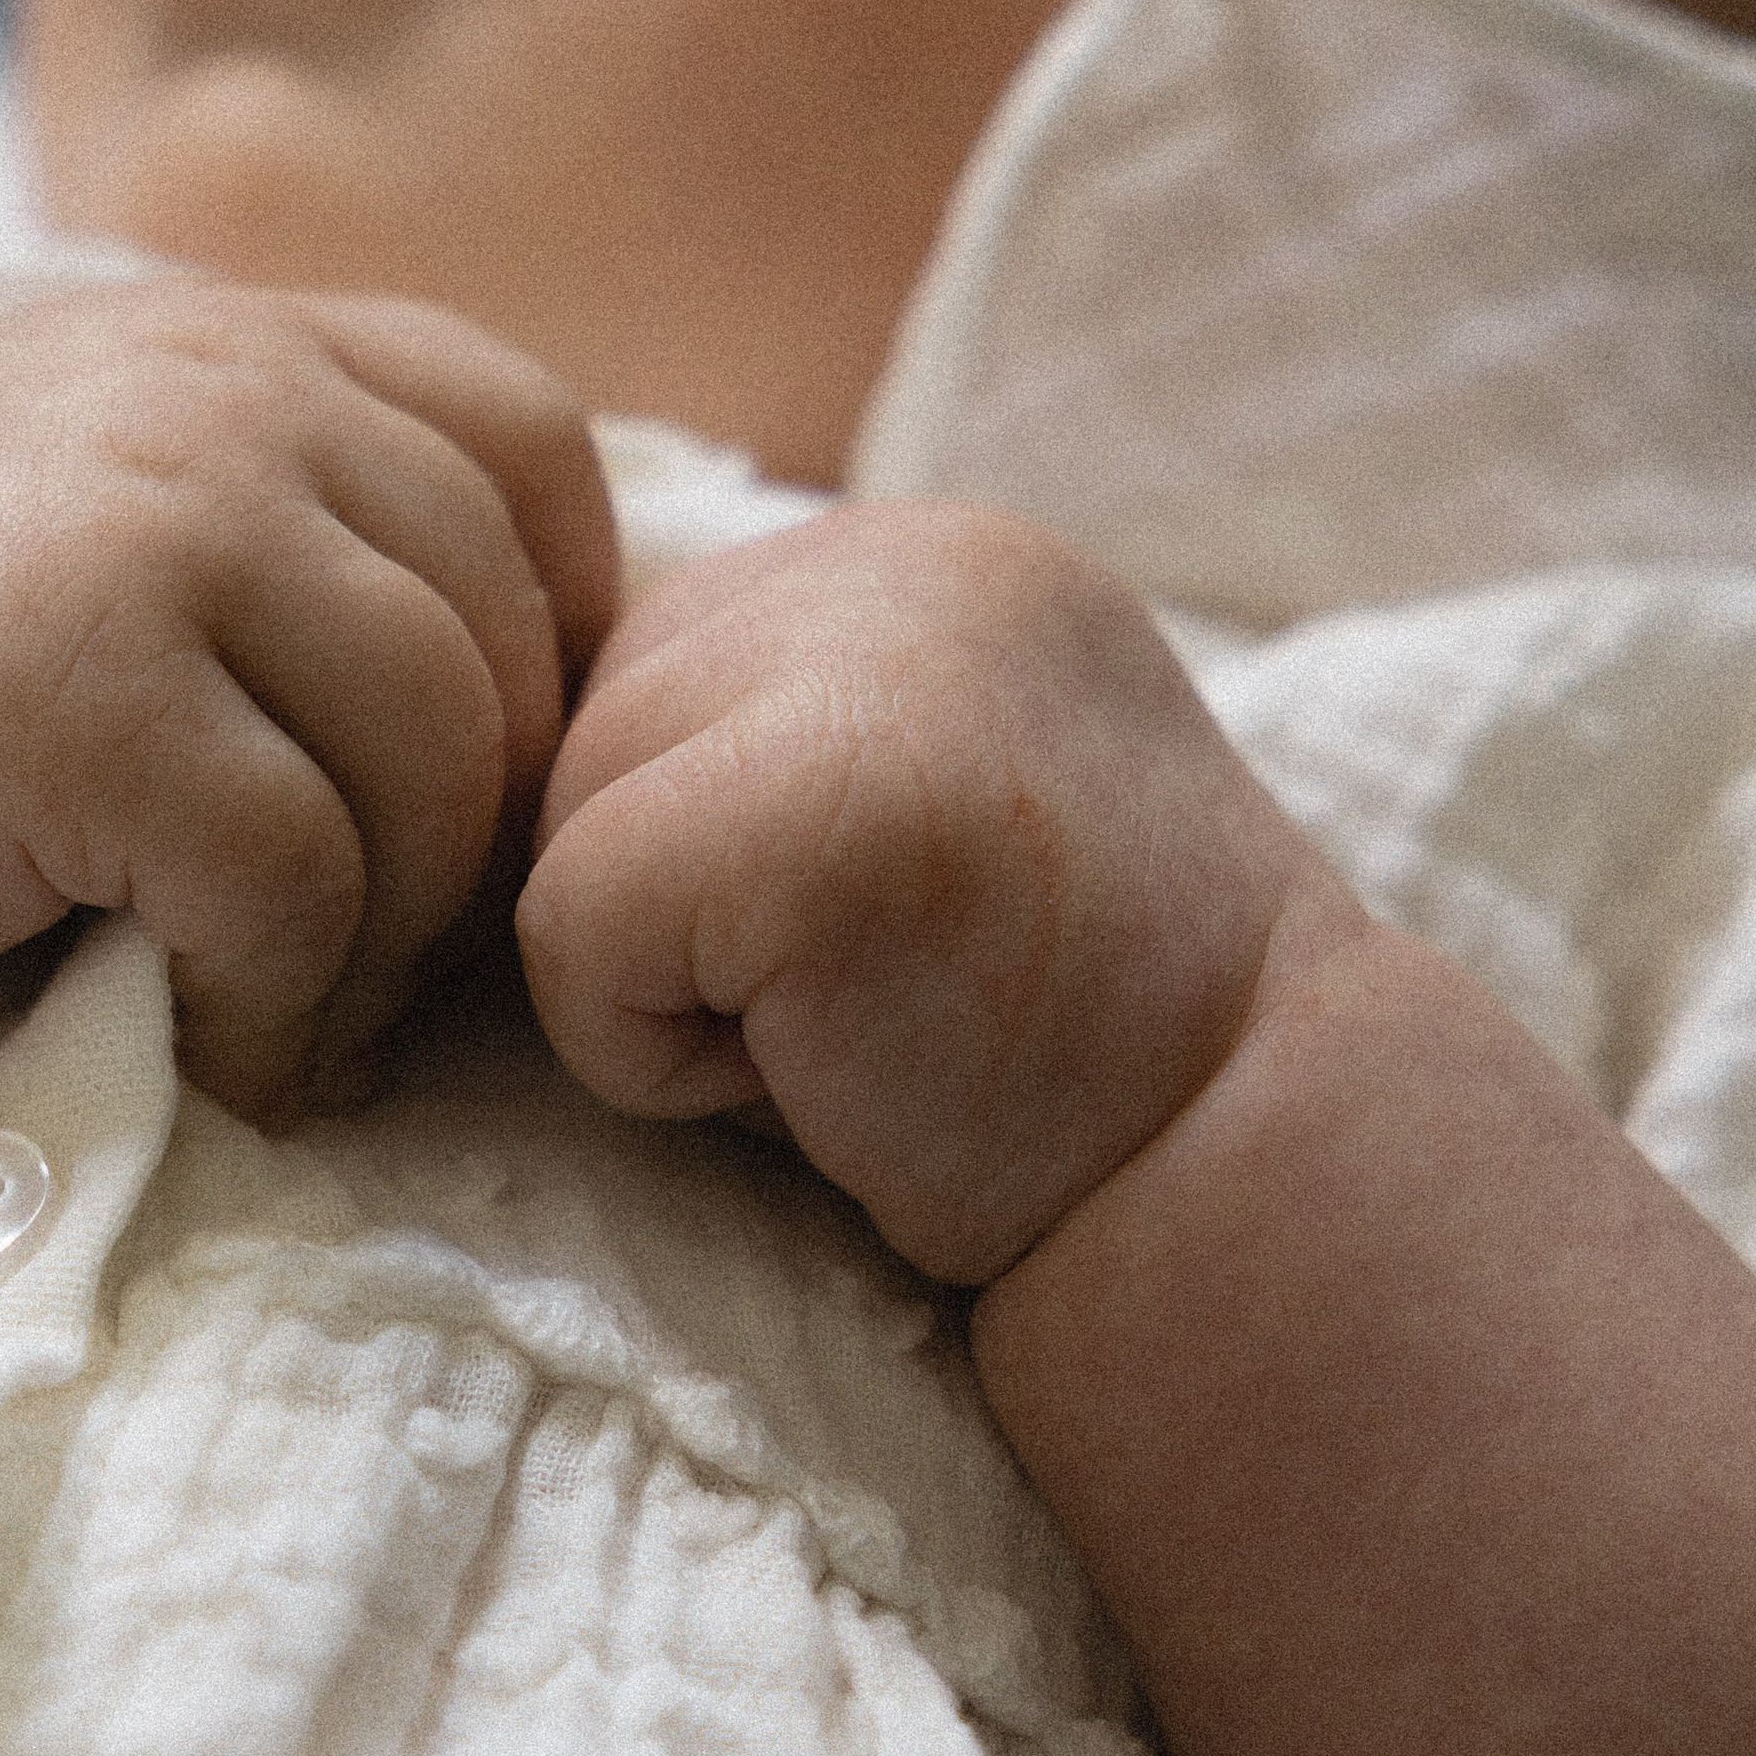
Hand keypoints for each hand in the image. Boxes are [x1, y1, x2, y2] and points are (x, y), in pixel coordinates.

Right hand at [0, 284, 614, 1116]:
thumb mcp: (128, 509)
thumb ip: (314, 534)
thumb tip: (567, 695)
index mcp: (250, 343)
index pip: (534, 453)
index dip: (552, 641)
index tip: (466, 788)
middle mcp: (225, 396)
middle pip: (502, 646)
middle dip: (471, 842)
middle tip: (372, 960)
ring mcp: (158, 524)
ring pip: (431, 768)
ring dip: (387, 945)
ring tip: (293, 1014)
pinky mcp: (81, 684)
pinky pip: (298, 880)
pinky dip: (281, 1006)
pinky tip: (211, 1046)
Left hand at [516, 502, 1340, 1283]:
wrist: (1259, 1202)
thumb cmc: (1055, 1066)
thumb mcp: (913, 818)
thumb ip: (758, 734)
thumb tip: (496, 755)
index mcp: (923, 553)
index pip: (640, 673)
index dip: (717, 868)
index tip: (902, 948)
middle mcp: (894, 553)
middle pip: (579, 739)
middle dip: (685, 923)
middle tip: (893, 1006)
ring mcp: (868, 656)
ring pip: (557, 835)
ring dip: (672, 994)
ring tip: (869, 1033)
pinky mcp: (812, 795)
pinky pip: (571, 929)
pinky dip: (656, 1060)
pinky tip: (836, 1072)